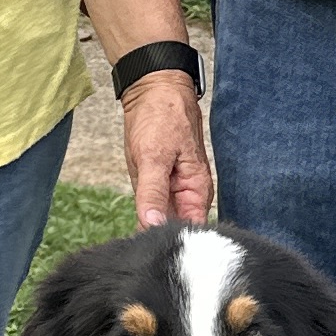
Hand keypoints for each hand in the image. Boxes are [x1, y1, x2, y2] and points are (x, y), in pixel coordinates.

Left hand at [123, 70, 213, 228]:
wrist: (153, 89)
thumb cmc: (161, 115)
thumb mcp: (152, 158)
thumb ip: (153, 194)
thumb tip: (152, 225)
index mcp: (198, 191)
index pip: (191, 230)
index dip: (173, 240)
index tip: (153, 246)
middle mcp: (189, 195)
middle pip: (176, 229)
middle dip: (158, 234)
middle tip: (139, 238)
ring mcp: (174, 190)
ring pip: (162, 219)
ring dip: (150, 224)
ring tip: (138, 226)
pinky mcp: (160, 184)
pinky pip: (154, 205)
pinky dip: (145, 211)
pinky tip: (138, 213)